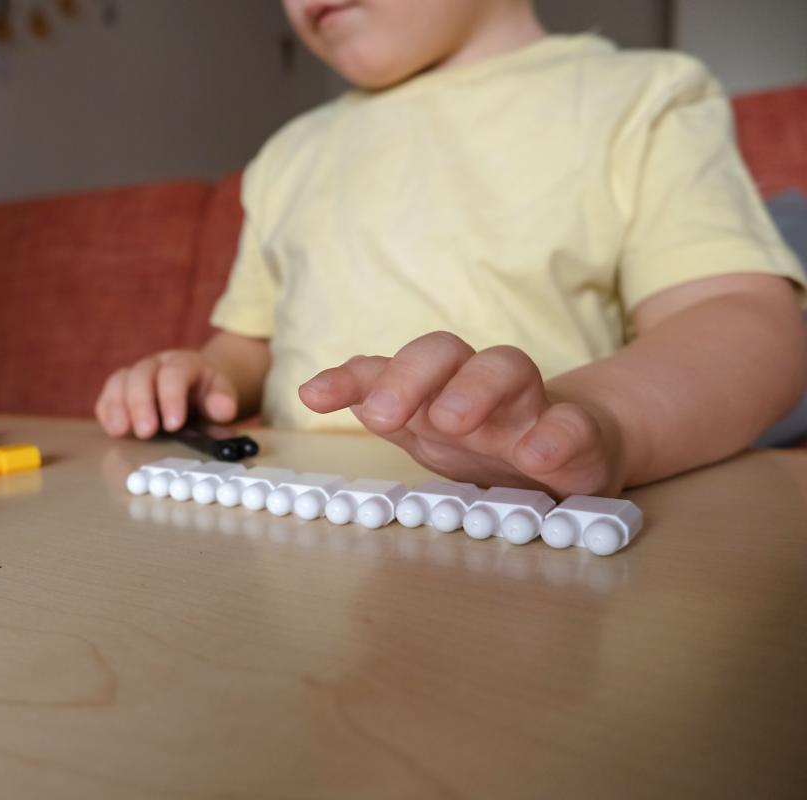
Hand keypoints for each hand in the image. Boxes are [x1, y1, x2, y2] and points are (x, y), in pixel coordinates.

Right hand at [96, 350, 238, 437]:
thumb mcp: (222, 397)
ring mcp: (136, 374)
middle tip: (146, 432)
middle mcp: (157, 364)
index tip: (174, 424)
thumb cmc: (208, 397)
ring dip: (119, 407)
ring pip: (120, 381)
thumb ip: (223, 403)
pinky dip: (107, 410)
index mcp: (185, 363)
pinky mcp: (121, 389)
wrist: (198, 389)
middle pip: (142, 375)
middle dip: (142, 404)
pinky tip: (113, 429)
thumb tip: (224, 411)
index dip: (172, 397)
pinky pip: (108, 394)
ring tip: (122, 431)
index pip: (175, 373)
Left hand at [298, 332, 624, 496]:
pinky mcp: (579, 436)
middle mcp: (476, 387)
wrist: (572, 449)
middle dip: (408, 377)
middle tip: (382, 414)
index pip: (387, 368)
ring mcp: (529, 407)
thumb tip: (314, 389)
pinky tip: (536, 456)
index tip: (313, 396)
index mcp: (434, 389)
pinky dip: (554, 436)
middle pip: (444, 352)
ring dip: (475, 390)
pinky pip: (571, 425)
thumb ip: (378, 407)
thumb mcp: (424, 428)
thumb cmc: (484, 436)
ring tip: (452, 421)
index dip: (350, 379)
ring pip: (507, 370)